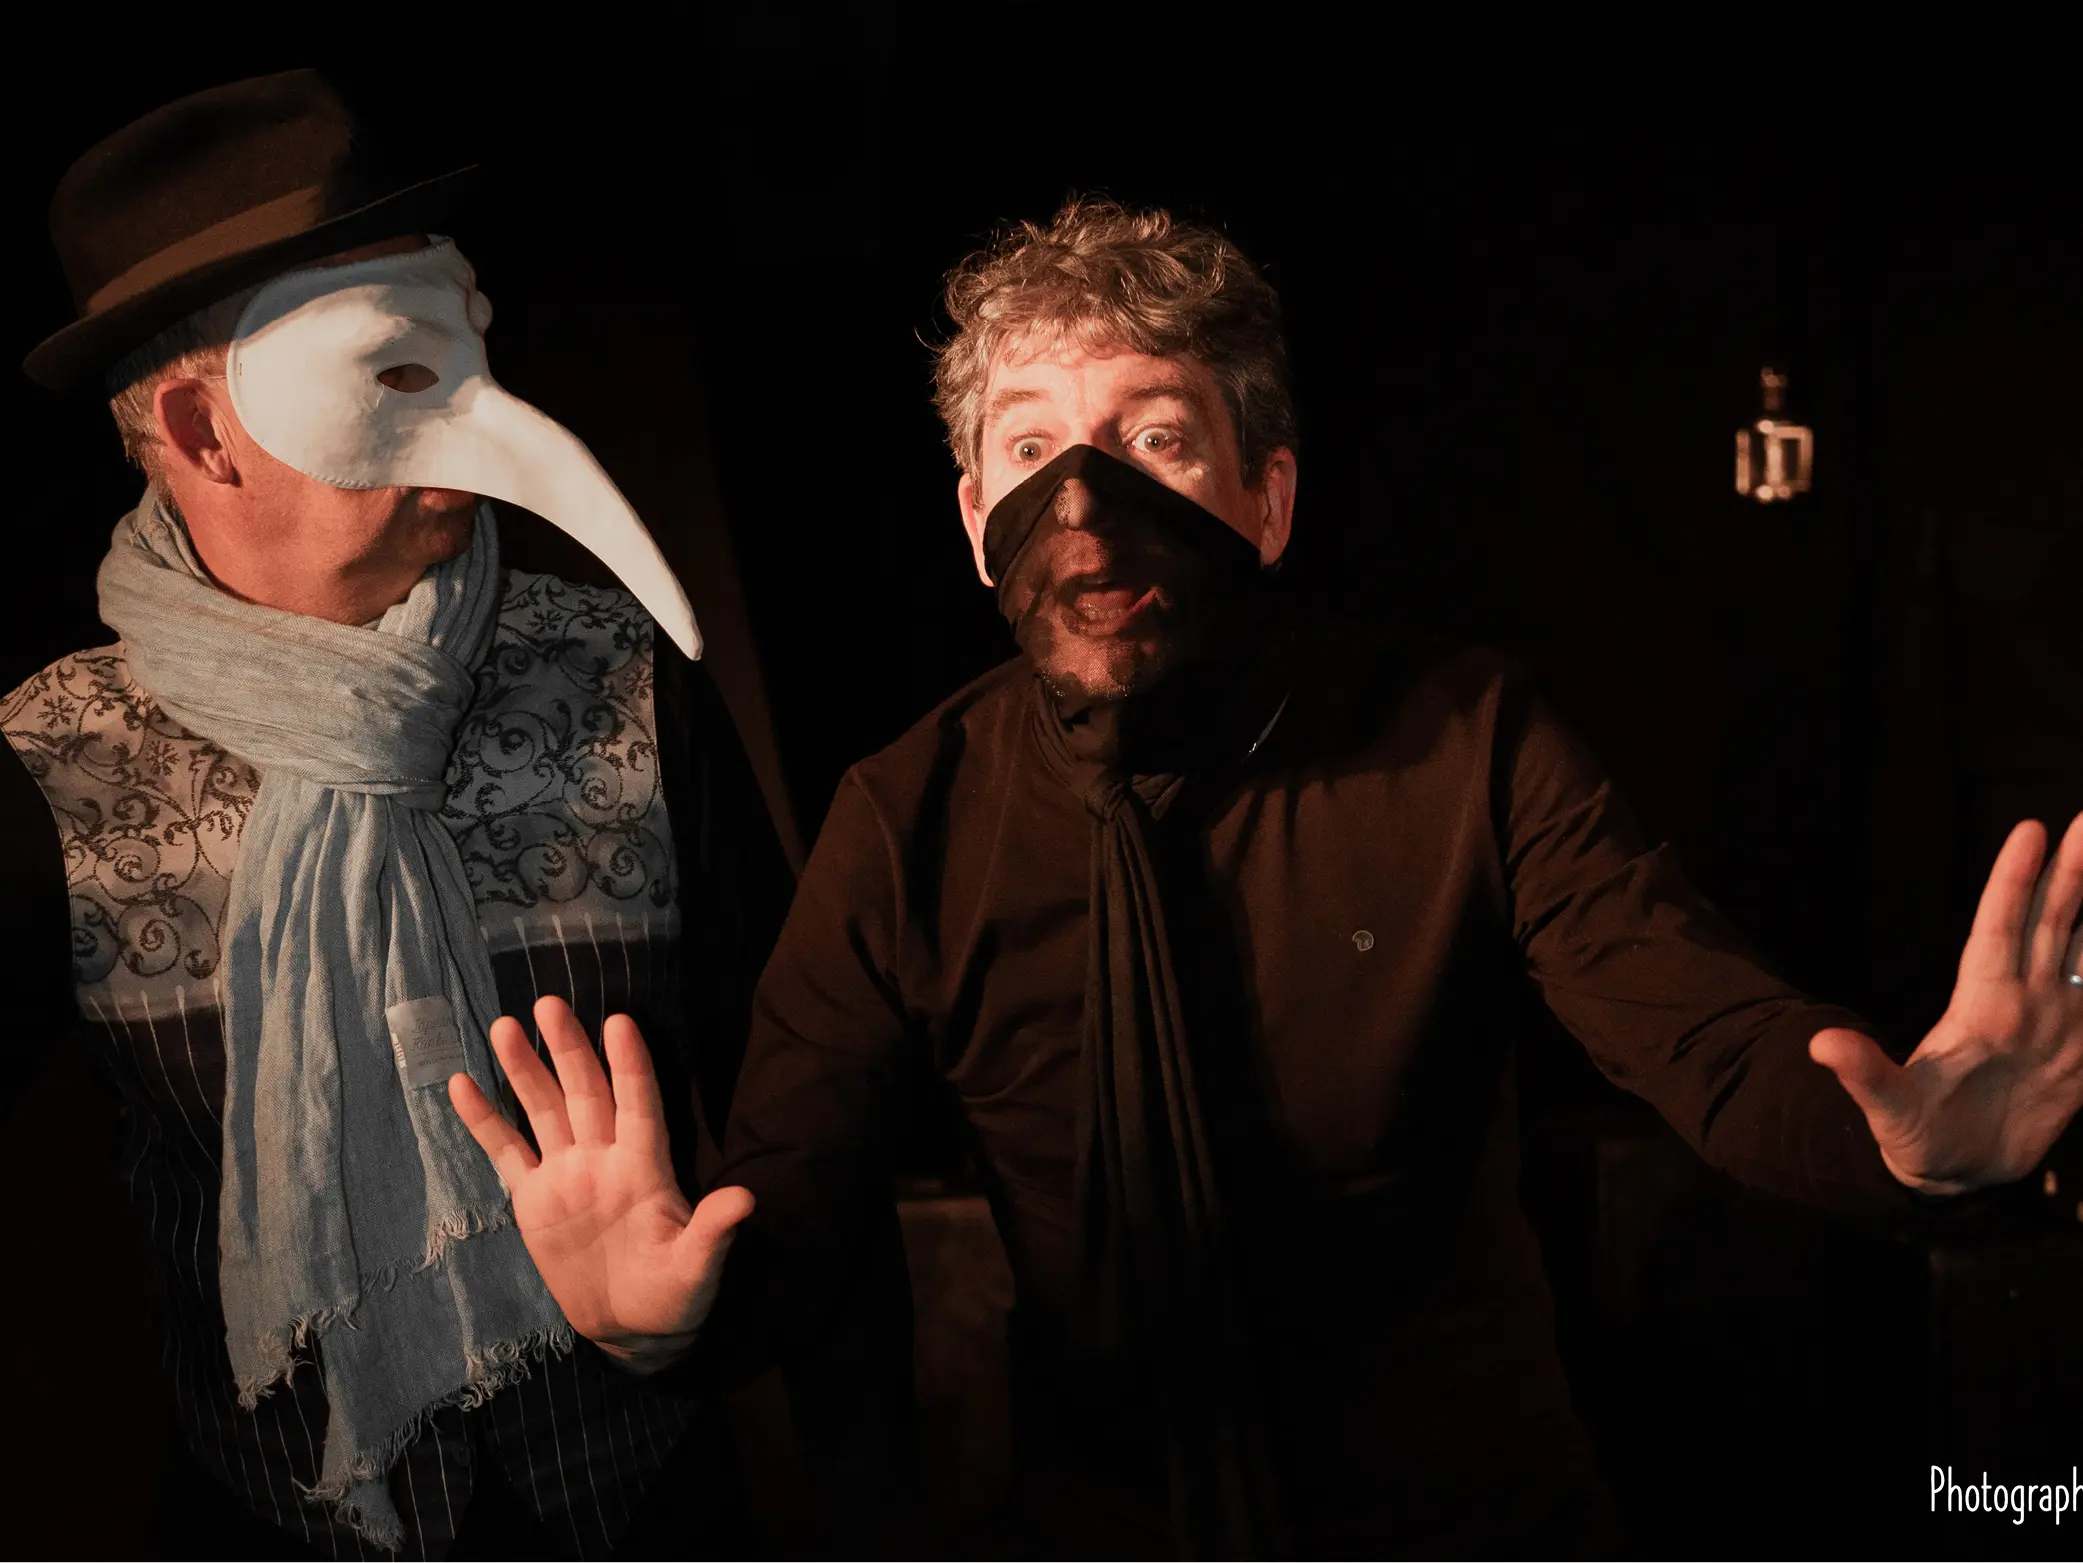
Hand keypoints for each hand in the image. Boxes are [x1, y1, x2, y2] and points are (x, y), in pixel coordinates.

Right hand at [448, 996, 753, 1372]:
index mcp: (645, 1168)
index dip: (630, 1065)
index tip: (619, 1021)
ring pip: (545, 1109)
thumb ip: (714, 1232)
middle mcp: (604, 1158)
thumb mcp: (696, 1268)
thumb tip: (747, 1198)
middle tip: (549, 1004)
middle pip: (586, 1092)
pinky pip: (506, 1150)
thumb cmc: (674, 1296)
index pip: (639, 1104)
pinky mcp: (533, 1198)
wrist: (631, 1329)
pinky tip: (462, 1084)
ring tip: (504, 1026)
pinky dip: (485, 1120)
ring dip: (525, 1069)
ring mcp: (566, 1173)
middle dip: (568, 1049)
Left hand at [1812, 813, 2082, 1193]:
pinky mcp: (2081, 1057)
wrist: (1952, 1174)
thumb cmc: (1912, 1134)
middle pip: (2051, 924)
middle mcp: (2022, 1003)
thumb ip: (1864, 1074)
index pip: (1999, 929)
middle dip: (2073, 873)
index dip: (2014, 882)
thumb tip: (1819, 1046)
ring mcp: (2055, 1025)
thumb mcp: (1887, 1106)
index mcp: (1979, 1006)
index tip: (2030, 829)